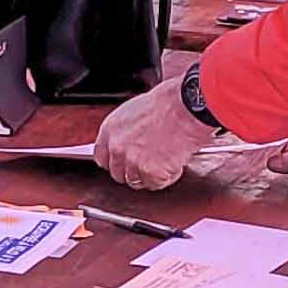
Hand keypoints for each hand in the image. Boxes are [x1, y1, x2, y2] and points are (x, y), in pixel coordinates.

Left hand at [92, 76, 218, 189]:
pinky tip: (173, 160)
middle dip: (132, 170)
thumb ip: (123, 132)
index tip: (124, 161)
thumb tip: (125, 144)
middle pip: (117, 173)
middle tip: (150, 160)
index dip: (115, 161)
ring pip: (136, 181)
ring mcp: (133, 162)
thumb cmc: (167, 104)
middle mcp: (117, 148)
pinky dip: (167, 176)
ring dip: (149, 174)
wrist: (186, 108)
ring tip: (164, 158)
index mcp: (110, 130)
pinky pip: (156, 184)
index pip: (102, 158)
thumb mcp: (134, 111)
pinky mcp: (151, 173)